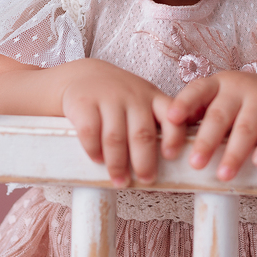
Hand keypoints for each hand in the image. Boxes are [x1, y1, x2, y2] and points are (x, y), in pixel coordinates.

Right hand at [59, 58, 173, 187]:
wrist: (82, 76)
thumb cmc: (118, 98)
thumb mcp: (142, 101)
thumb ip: (155, 122)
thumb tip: (170, 163)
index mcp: (152, 97)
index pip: (170, 116)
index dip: (173, 137)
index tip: (171, 156)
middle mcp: (132, 96)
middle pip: (141, 134)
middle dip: (144, 162)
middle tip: (145, 180)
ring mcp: (107, 97)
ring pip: (115, 137)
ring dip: (118, 164)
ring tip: (120, 180)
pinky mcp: (83, 102)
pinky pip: (90, 132)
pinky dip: (94, 150)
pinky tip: (97, 160)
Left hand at [161, 69, 256, 181]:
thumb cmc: (244, 103)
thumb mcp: (221, 101)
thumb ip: (198, 115)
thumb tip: (167, 139)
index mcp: (217, 85)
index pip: (197, 90)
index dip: (184, 103)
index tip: (171, 119)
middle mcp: (239, 87)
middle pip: (220, 115)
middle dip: (207, 141)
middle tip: (195, 164)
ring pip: (246, 126)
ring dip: (234, 152)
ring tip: (224, 175)